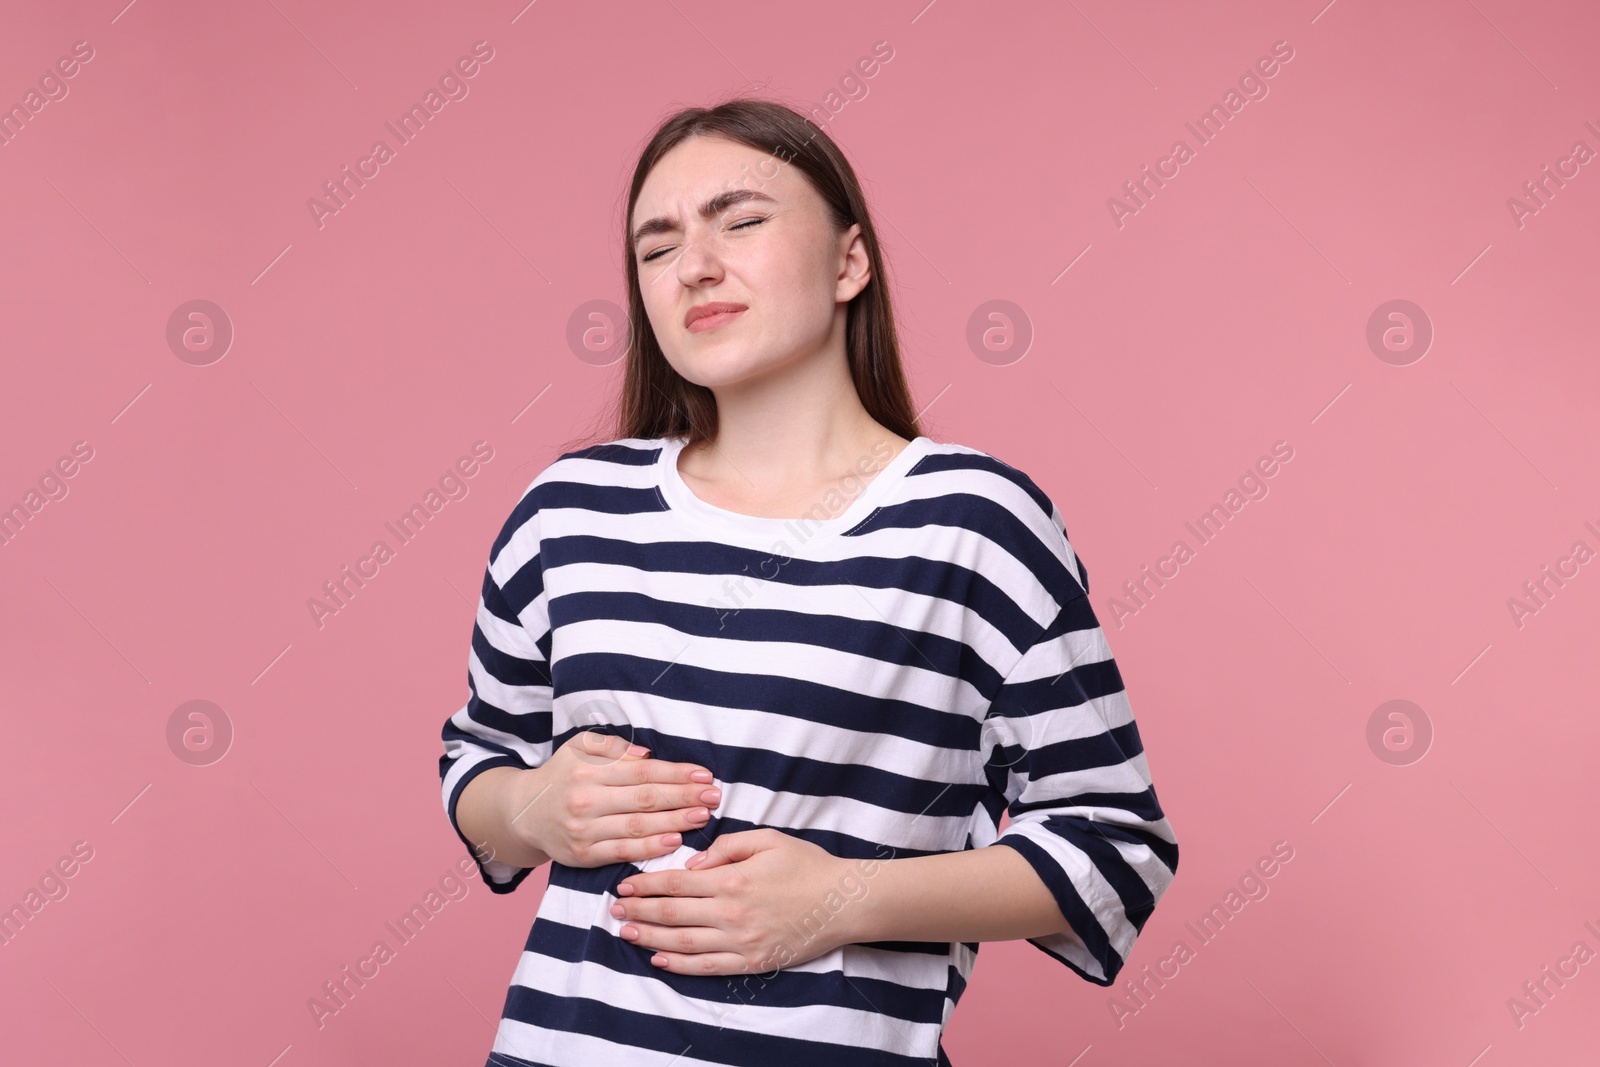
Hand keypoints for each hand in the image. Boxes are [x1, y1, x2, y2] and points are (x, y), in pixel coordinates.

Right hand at [505, 731, 721, 867]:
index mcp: (588, 770)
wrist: (523, 813)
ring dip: (675, 822)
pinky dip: (650, 848)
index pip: (641, 772)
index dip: (676, 773)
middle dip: (683, 796)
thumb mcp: (579, 746)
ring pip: (638, 826)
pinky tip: (675, 841)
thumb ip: (611, 745)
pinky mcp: (583, 855)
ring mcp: (583, 830)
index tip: (703, 774)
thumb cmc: (562, 775)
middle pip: (645, 799)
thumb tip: (646, 754)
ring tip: (703, 816)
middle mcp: (585, 800)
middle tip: (713, 795)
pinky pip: (622, 851)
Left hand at [611, 828, 858, 975]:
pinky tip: (659, 960)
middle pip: (671, 915)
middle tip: (615, 911)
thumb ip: (725, 847)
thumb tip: (691, 864)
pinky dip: (679, 966)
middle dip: (638, 912)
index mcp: (732, 879)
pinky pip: (707, 967)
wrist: (842, 901)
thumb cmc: (806, 865)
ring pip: (682, 944)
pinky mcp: (751, 962)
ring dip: (649, 940)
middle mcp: (730, 913)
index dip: (646, 886)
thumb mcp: (767, 839)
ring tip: (626, 934)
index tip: (625, 886)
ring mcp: (740, 942)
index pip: (675, 884)